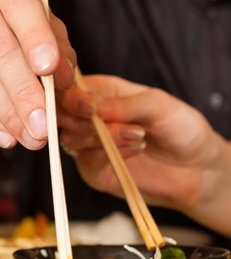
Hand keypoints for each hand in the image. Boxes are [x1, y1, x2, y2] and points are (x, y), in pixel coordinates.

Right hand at [0, 0, 75, 149]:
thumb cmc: (5, 13)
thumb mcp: (37, 15)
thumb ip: (56, 46)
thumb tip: (63, 86)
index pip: (18, 4)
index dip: (36, 38)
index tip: (51, 71)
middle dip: (23, 92)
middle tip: (44, 126)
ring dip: (5, 113)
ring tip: (29, 137)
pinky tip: (3, 135)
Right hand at [57, 75, 222, 215]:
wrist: (198, 168)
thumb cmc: (181, 128)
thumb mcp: (158, 104)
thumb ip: (122, 104)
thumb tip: (90, 105)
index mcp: (100, 92)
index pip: (69, 88)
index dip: (70, 96)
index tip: (87, 107)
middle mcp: (89, 117)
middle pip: (59, 114)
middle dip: (78, 119)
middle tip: (104, 122)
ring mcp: (89, 144)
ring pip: (69, 138)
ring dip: (101, 137)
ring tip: (137, 135)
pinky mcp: (94, 170)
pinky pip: (85, 161)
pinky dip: (107, 155)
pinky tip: (135, 149)